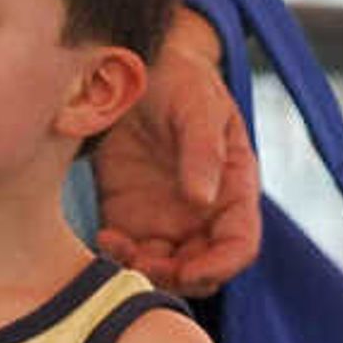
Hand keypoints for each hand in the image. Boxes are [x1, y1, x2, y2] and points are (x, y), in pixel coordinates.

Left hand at [93, 9, 259, 297]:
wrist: (133, 64)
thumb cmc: (180, 79)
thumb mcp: (196, 105)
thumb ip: (202, 149)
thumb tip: (203, 199)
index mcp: (233, 189)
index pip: (239, 245)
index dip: (220, 265)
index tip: (190, 270)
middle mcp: (203, 213)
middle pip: (202, 270)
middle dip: (177, 277)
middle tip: (144, 263)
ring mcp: (166, 218)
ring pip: (165, 270)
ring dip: (144, 272)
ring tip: (117, 246)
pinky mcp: (128, 215)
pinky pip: (128, 253)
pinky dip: (117, 257)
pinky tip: (103, 237)